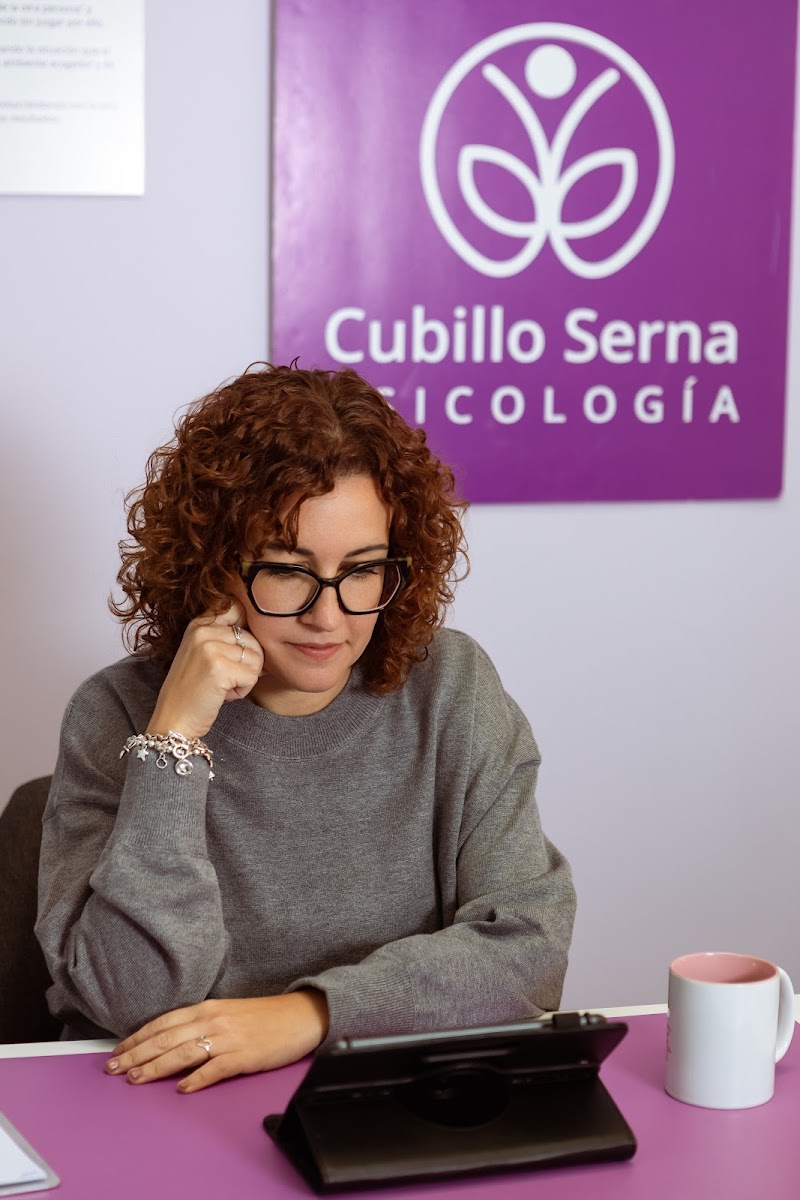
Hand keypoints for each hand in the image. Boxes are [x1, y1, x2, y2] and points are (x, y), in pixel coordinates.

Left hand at [105, 991, 328, 1092]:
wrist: (301, 1015)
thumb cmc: (265, 1017)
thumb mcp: (228, 1012)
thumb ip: (201, 1024)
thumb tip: (170, 1041)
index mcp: (208, 1008)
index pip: (163, 1023)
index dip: (137, 1037)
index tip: (118, 1050)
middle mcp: (214, 1020)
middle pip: (166, 1038)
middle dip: (136, 1054)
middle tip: (114, 1068)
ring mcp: (229, 1038)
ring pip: (183, 1053)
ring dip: (156, 1067)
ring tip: (136, 1079)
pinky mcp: (245, 1055)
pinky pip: (215, 1069)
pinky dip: (196, 1079)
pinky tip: (182, 1088)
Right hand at [146, 600, 263, 739]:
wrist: (173, 720)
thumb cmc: (192, 690)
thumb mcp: (202, 653)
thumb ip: (225, 638)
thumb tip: (265, 635)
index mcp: (198, 624)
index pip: (237, 608)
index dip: (246, 631)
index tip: (236, 652)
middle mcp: (202, 631)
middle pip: (252, 638)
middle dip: (248, 663)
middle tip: (226, 678)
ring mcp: (210, 649)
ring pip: (256, 658)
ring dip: (246, 678)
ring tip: (224, 686)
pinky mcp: (219, 669)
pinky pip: (252, 676)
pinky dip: (244, 690)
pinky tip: (225, 695)